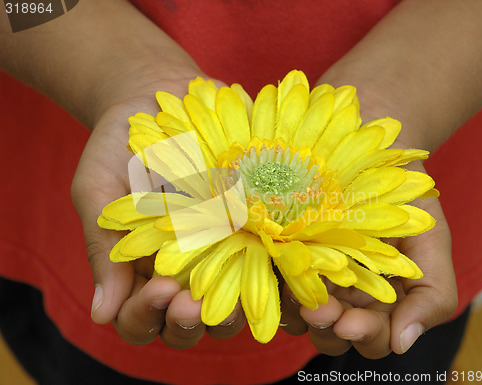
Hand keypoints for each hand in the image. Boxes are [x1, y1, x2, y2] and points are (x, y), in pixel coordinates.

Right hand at [71, 69, 245, 348]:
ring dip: (234, 309)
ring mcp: (223, 255)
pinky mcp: (256, 232)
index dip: (146, 316)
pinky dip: (273, 273)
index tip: (157, 289)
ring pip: (232, 306)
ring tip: (239, 290)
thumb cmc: (118, 149)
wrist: (159, 99)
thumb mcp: (97, 192)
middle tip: (193, 303)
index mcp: (140, 273)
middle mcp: (184, 274)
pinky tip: (276, 262)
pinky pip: (268, 264)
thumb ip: (101, 250)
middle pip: (190, 326)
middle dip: (190, 322)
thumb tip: (102, 314)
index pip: (140, 320)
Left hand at [280, 161, 457, 357]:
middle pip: (333, 335)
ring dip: (298, 311)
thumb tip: (403, 344)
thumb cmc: (410, 205)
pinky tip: (284, 268)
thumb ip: (431, 298)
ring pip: (301, 316)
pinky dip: (280, 281)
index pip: (372, 338)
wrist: (382, 161)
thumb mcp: (431, 246)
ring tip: (298, 292)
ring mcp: (316, 278)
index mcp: (381, 304)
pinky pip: (280, 281)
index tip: (350, 322)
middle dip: (327, 328)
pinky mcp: (292, 256)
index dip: (363, 337)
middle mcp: (346, 298)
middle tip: (320, 310)